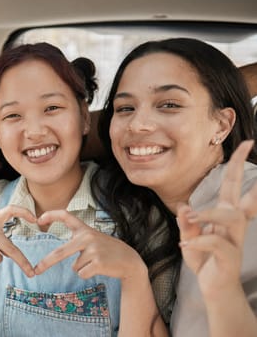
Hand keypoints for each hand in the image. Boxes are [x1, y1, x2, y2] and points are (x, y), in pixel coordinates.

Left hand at [34, 210, 144, 280]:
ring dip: (82, 268)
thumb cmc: (107, 251)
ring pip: (74, 266)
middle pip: (60, 252)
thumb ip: (77, 241)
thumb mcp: (93, 239)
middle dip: (46, 263)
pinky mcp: (98, 262)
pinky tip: (99, 268)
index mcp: (85, 229)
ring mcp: (93, 249)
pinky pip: (82, 273)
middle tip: (36, 270)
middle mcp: (87, 237)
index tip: (38, 219)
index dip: (51, 215)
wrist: (129, 261)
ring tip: (96, 262)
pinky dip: (87, 274)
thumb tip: (58, 254)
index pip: (66, 216)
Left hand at [177, 140, 256, 296]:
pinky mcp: (229, 256)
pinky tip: (185, 244)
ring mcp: (233, 240)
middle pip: (239, 194)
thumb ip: (187, 223)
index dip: (236, 165)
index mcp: (223, 216)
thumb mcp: (190, 238)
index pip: (231, 186)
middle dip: (239, 169)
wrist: (213, 288)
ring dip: (208, 214)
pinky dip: (199, 241)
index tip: (246, 143)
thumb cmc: (204, 260)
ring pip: (230, 217)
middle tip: (246, 147)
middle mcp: (232, 225)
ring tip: (189, 219)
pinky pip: (217, 243)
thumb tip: (185, 206)